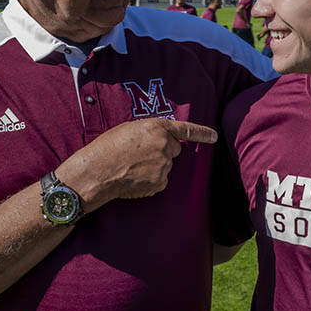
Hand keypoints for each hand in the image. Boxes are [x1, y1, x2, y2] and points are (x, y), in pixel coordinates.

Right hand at [56, 119, 217, 210]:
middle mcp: (165, 146)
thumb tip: (162, 141)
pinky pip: (160, 180)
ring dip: (154, 166)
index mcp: (157, 128)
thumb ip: (150, 132)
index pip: (186, 129)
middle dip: (162, 151)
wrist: (97, 171)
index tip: (214, 137)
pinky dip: (150, 180)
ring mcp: (164, 165)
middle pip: (173, 149)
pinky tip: (134, 177)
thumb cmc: (108, 147)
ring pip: (165, 165)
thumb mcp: (129, 129)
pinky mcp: (160, 182)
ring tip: (132, 166)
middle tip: (140, 154)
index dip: (202, 133)